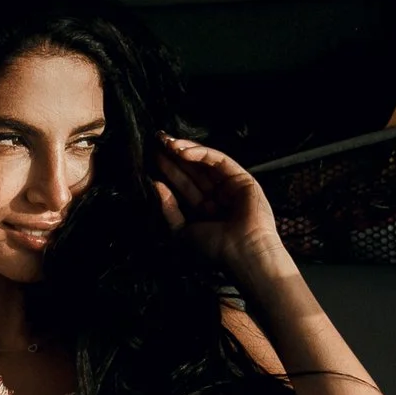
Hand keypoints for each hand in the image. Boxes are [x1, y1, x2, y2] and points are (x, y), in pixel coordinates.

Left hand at [153, 134, 283, 275]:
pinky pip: (219, 161)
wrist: (242, 253)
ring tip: (166, 143)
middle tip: (157, 142)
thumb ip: (168, 209)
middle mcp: (218, 197)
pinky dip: (201, 153)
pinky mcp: (242, 178)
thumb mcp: (181, 231)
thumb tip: (156, 185)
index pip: (185, 185)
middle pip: (193, 171)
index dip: (170, 171)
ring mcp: (231, 186)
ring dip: (185, 151)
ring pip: (205, 163)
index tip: (153, 158)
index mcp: (206, 211)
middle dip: (175, 157)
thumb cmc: (214, 249)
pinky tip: (183, 151)